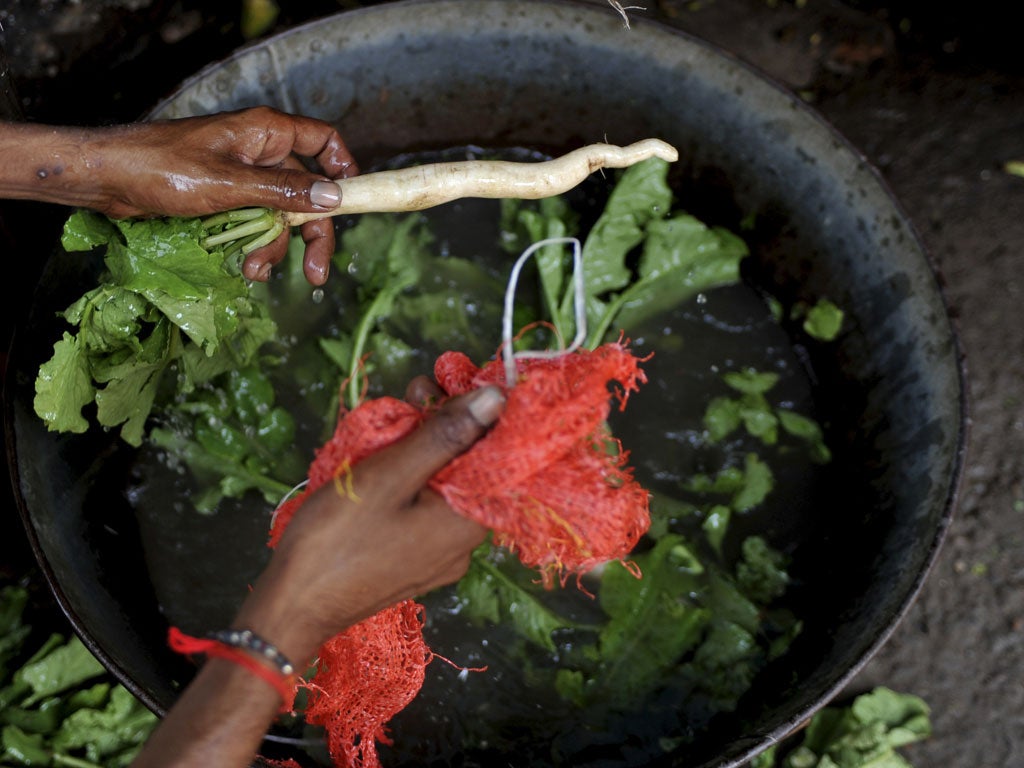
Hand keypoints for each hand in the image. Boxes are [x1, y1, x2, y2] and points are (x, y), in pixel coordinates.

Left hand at [89, 107, 356, 285]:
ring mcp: (242, 178)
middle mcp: (259, 153)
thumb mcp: (229, 183)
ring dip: (273, 248)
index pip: (322, 141)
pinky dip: (253, 247)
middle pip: (306, 192)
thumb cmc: (163, 168)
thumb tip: (331, 198)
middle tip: (316, 272)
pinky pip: (254, 225)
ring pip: (279, 216)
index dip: (343, 167)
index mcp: (265, 134)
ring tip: (254, 270)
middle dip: (312, 233)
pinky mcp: (225, 199)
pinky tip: (242, 265)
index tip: (353, 200)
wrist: (109, 179)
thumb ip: (282, 191)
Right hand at [231, 380, 504, 665]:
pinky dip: (412, 478)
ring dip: (426, 446)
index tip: (453, 378)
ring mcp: (442, 555)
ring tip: (394, 419)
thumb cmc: (337, 538)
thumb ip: (445, 435)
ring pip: (447, 485)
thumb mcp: (390, 474)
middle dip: (449, 423)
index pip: (502, 454)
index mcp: (470, 520)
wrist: (292, 607)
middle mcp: (467, 542)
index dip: (484, 410)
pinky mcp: (417, 560)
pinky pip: (427, 508)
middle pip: (473, 467)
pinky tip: (386, 458)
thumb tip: (497, 398)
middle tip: (414, 390)